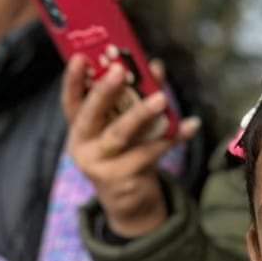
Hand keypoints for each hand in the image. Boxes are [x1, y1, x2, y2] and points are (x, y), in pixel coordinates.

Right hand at [62, 56, 199, 238]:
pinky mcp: (124, 179)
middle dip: (104, 91)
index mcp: (79, 129)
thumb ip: (132, 98)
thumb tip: (155, 66)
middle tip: (119, 70)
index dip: (72, 80)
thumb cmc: (124, 154)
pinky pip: (150, 153)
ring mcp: (101, 166)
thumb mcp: (121, 126)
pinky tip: (190, 125)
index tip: (79, 57)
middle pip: (91, 115)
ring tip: (161, 98)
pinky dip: (172, 138)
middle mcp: (84, 147)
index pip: (71, 102)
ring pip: (121, 135)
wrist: (128, 203)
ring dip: (141, 114)